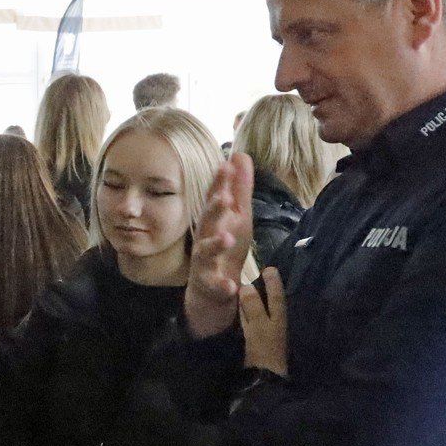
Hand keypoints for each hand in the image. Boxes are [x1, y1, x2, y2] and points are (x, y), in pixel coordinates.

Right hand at [185, 152, 254, 338]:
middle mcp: (205, 238)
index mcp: (214, 221)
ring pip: (206, 252)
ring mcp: (204, 262)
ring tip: (226, 239)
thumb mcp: (238, 217)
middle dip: (214, 209)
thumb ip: (240, 189)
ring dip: (215, 244)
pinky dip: (222, 286)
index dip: (219, 182)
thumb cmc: (226, 249)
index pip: (215, 197)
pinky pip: (215, 286)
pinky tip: (231, 286)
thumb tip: (240, 155)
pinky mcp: (209, 285)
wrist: (212, 291)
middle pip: (206, 221)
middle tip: (224, 198)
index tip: (225, 164)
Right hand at [240, 265, 287, 375]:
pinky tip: (241, 312)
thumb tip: (246, 287)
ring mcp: (266, 333)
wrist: (263, 379)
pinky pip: (252, 323)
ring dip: (256, 301)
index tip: (269, 268)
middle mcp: (273, 323)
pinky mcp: (257, 343)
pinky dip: (248, 314)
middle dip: (266, 290)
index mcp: (277, 317)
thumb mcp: (258, 325)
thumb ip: (253, 306)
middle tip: (260, 275)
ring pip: (261, 312)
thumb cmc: (264, 349)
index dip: (273, 282)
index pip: (276, 295)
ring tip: (248, 289)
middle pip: (270, 302)